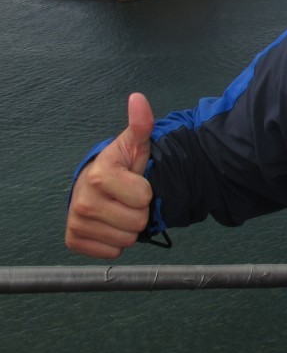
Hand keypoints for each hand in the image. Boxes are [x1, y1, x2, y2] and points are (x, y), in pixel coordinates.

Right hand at [65, 93, 153, 258]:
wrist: (94, 185)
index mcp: (100, 175)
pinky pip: (111, 253)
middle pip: (136, 222)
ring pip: (126, 241)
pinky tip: (110, 224)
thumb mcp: (135, 144)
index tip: (135, 182)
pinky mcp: (73, 239)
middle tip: (128, 199)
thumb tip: (139, 99)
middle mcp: (83, 201)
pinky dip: (115, 242)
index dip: (146, 191)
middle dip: (139, 211)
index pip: (144, 197)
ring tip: (120, 209)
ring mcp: (76, 221)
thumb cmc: (120, 165)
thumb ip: (141, 124)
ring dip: (128, 228)